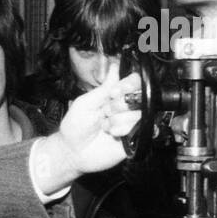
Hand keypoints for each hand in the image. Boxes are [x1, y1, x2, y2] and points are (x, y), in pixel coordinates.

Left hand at [32, 73, 141, 192]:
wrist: (74, 151)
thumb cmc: (75, 127)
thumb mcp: (86, 102)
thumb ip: (104, 87)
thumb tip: (114, 66)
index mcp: (115, 96)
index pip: (134, 82)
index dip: (127, 85)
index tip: (113, 93)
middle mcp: (126, 108)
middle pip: (140, 95)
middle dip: (119, 104)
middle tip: (105, 113)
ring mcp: (131, 122)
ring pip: (139, 112)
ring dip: (119, 120)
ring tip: (105, 127)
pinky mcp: (135, 137)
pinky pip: (142, 128)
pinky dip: (125, 130)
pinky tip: (113, 134)